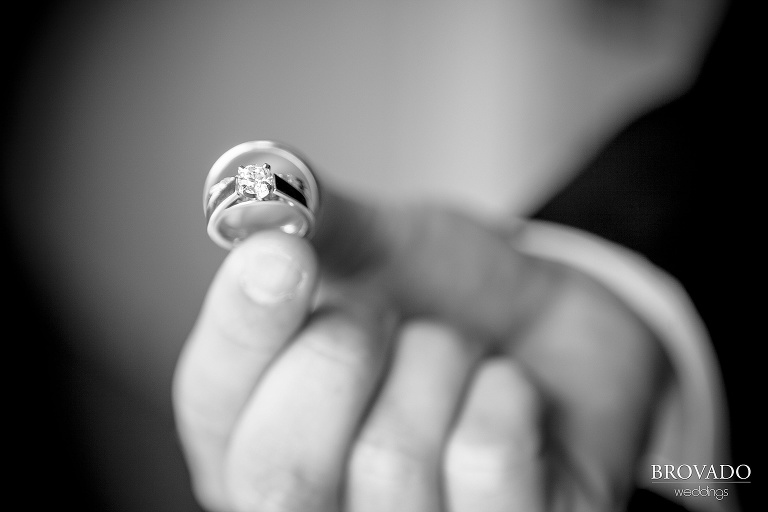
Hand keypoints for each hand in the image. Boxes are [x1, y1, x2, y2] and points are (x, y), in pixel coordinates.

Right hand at [173, 189, 668, 511]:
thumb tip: (256, 190)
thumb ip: (318, 224)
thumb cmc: (448, 302)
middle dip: (346, 354)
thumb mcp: (381, 247)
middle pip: (282, 476)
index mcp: (254, 435)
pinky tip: (507, 388)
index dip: (243, 328)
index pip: (210, 405)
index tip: (282, 251)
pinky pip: (486, 463)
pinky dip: (504, 394)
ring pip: (392, 464)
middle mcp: (315, 503)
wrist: (550, 331)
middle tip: (388, 308)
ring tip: (458, 348)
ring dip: (440, 363)